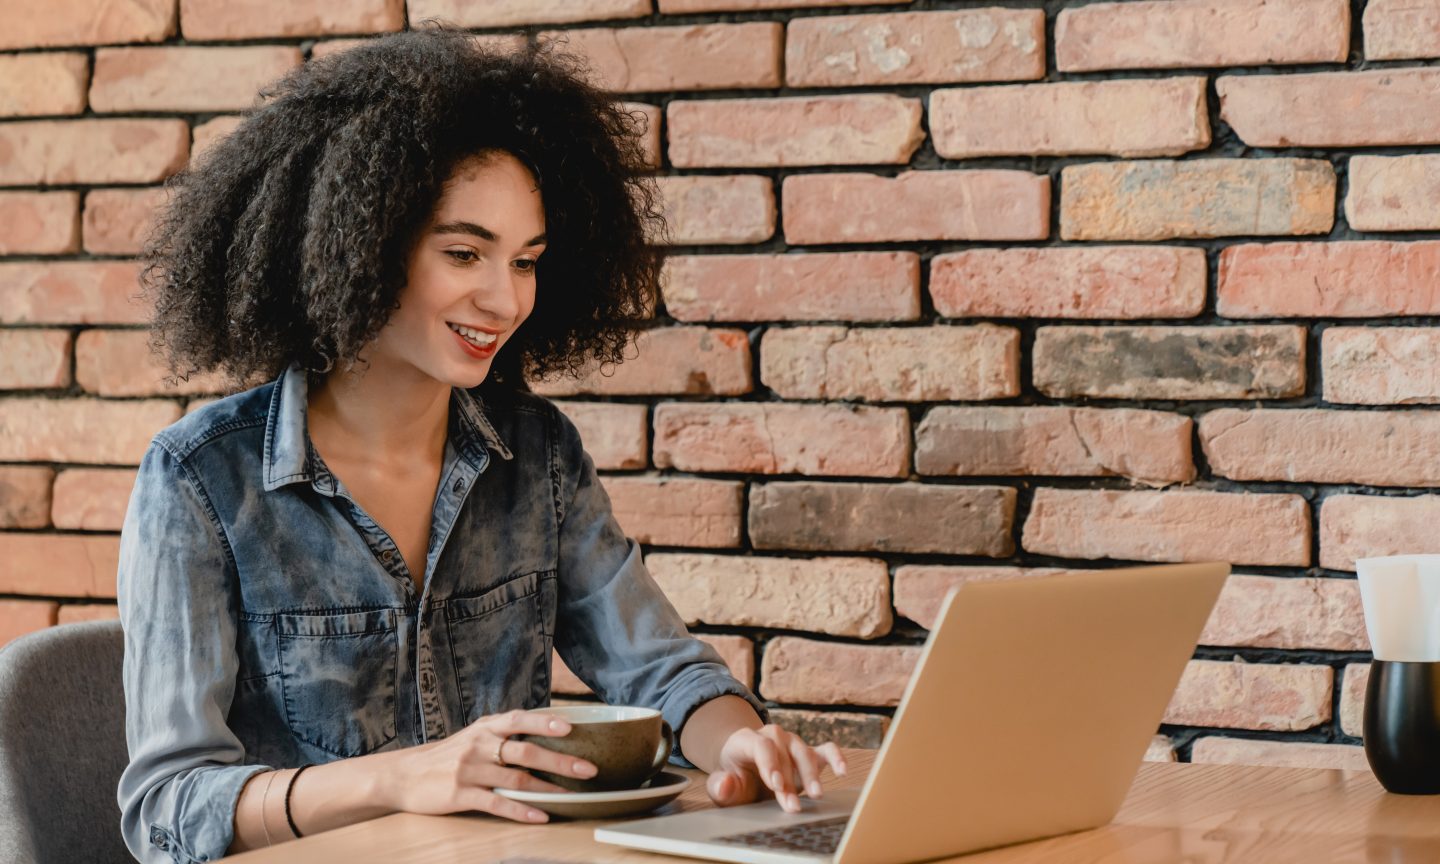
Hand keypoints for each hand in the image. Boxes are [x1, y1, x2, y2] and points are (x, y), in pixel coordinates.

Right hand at [388, 709, 597, 822]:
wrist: (405, 774)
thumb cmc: (447, 756)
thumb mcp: (474, 736)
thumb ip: (503, 733)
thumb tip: (545, 731)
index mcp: (485, 728)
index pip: (519, 719)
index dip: (545, 722)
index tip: (571, 727)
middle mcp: (478, 745)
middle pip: (524, 751)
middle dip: (559, 760)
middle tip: (587, 769)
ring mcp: (469, 770)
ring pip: (514, 778)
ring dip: (546, 787)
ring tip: (570, 795)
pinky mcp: (461, 794)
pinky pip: (496, 803)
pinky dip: (520, 810)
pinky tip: (539, 815)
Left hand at [705, 724, 846, 812]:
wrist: (747, 771)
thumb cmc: (737, 778)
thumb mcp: (723, 786)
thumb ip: (720, 787)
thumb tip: (726, 783)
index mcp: (746, 740)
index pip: (761, 745)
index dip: (769, 764)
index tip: (775, 786)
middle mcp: (772, 736)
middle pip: (784, 753)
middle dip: (789, 781)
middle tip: (792, 806)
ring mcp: (792, 742)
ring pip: (804, 752)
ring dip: (810, 775)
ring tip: (816, 795)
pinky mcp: (809, 752)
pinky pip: (826, 749)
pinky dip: (836, 757)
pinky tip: (842, 771)